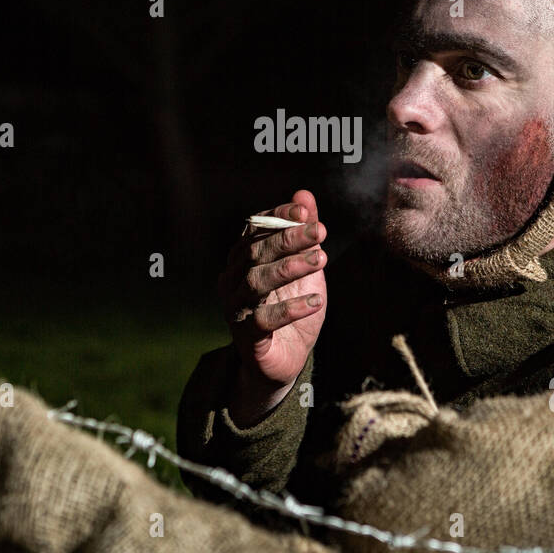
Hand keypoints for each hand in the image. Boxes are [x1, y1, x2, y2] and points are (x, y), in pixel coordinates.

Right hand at [218, 189, 326, 424]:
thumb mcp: (304, 266)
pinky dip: (291, 308)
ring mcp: (236, 308)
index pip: (253, 229)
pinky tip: (316, 303)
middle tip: (320, 231)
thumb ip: (302, 232)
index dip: (277, 217)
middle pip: (255, 253)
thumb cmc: (292, 305)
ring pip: (257, 282)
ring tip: (321, 259)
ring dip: (290, 267)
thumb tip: (305, 194)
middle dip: (288, 238)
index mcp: (242, 259)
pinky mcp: (247, 337)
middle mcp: (232, 280)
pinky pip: (264, 319)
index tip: (304, 211)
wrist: (287, 358)